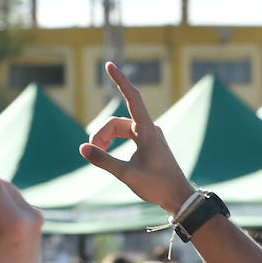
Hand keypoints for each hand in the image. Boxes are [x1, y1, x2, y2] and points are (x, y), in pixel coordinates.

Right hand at [81, 62, 195, 213]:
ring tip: (98, 155)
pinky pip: (126, 135)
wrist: (179, 197)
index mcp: (148, 131)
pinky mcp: (149, 144)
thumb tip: (82, 148)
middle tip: (93, 152)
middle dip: (101, 134)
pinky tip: (107, 153)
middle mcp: (150, 129)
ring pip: (120, 129)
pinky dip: (114, 142)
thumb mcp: (127, 174)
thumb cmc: (157, 186)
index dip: (120, 81)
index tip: (109, 65)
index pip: (133, 98)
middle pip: (117, 122)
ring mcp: (150, 136)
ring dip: (106, 139)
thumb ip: (103, 160)